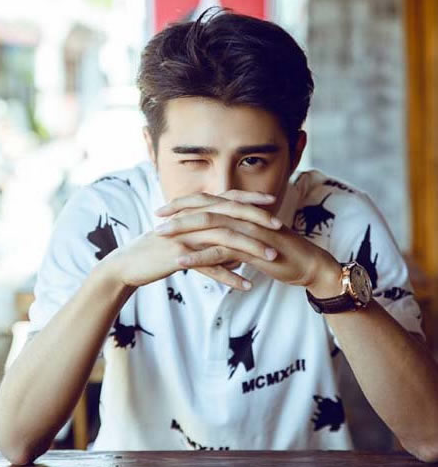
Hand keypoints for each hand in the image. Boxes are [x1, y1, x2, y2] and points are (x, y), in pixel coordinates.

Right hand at [105, 190, 281, 290]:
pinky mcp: (179, 256)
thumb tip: (235, 258)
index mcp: (193, 212)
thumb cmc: (158, 252)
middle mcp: (191, 219)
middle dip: (257, 220)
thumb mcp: (185, 242)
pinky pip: (209, 267)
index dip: (249, 199)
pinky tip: (246, 286)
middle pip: (230, 214)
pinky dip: (229, 277)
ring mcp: (185, 236)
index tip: (271, 201)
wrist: (128, 264)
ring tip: (272, 259)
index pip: (226, 199)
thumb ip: (211, 245)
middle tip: (280, 227)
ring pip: (225, 239)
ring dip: (251, 248)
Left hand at [157, 192, 342, 295]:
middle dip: (178, 211)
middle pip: (205, 208)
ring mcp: (247, 231)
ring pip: (209, 226)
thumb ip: (238, 237)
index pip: (210, 202)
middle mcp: (243, 217)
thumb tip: (220, 243)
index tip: (166, 207)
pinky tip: (181, 260)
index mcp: (243, 213)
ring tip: (160, 235)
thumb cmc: (284, 253)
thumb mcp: (257, 241)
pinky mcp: (252, 249)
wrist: (310, 265)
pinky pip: (220, 251)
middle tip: (156, 215)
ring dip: (182, 231)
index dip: (187, 203)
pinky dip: (198, 255)